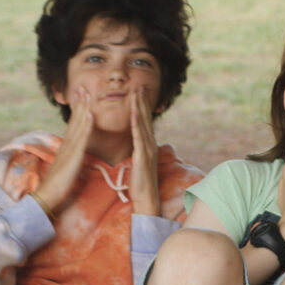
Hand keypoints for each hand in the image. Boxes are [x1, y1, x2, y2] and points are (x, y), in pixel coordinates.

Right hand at [36, 86, 93, 212]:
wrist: (48, 196)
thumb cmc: (58, 186)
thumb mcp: (67, 168)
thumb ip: (72, 158)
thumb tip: (76, 155)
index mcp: (66, 147)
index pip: (73, 124)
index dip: (77, 109)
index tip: (80, 95)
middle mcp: (67, 144)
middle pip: (74, 119)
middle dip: (79, 102)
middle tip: (82, 85)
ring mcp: (70, 148)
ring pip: (78, 124)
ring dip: (83, 107)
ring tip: (87, 92)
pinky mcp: (74, 156)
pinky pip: (81, 138)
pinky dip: (86, 125)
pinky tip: (91, 113)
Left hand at [129, 88, 160, 215]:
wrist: (146, 199)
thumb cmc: (140, 184)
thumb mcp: (139, 163)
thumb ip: (138, 151)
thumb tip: (136, 144)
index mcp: (148, 146)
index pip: (145, 123)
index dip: (142, 107)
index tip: (139, 94)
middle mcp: (150, 145)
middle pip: (146, 119)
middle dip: (142, 102)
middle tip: (139, 86)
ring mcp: (148, 150)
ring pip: (143, 124)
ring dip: (140, 107)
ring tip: (137, 93)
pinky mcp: (142, 156)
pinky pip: (139, 136)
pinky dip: (137, 123)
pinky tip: (134, 112)